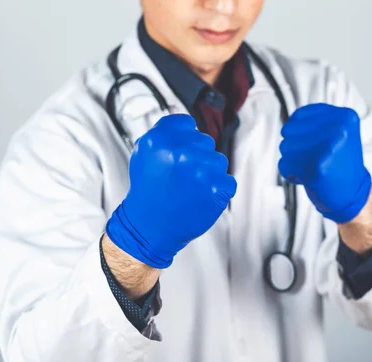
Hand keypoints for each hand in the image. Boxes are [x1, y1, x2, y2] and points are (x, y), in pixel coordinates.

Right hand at [106, 114, 236, 268]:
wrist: (149, 227)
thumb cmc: (148, 192)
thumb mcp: (143, 154)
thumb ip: (164, 134)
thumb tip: (187, 124)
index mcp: (160, 140)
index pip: (187, 124)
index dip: (185, 139)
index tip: (180, 152)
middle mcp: (181, 152)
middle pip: (205, 142)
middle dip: (197, 157)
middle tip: (182, 176)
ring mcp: (201, 170)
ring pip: (219, 160)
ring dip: (209, 173)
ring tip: (191, 188)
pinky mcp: (216, 189)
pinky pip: (227, 181)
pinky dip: (218, 190)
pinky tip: (200, 197)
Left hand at [278, 103, 371, 223]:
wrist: (352, 195)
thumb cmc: (339, 164)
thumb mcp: (337, 132)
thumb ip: (315, 121)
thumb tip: (289, 123)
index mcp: (345, 116)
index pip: (299, 116)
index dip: (297, 133)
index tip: (313, 145)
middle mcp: (339, 129)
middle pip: (289, 130)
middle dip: (294, 148)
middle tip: (313, 159)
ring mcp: (329, 148)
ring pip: (285, 147)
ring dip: (292, 161)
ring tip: (312, 167)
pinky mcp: (318, 168)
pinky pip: (285, 164)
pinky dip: (291, 173)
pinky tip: (308, 177)